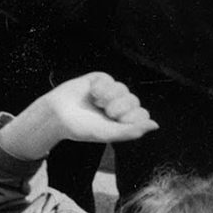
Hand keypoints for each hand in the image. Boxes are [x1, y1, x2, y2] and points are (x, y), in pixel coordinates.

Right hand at [0, 73, 157, 160]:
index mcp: (122, 121)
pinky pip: (109, 79)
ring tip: (96, 102)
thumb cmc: (82, 128)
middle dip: (120, 106)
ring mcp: (108, 92)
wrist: (57, 114)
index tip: (118, 121)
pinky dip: (102, 86)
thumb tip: (155, 125)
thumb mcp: (109, 134)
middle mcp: (117, 106)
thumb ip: (133, 131)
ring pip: (122, 88)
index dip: (133, 116)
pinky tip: (92, 92)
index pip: (142, 115)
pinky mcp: (98, 80)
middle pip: (134, 100)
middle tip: (105, 112)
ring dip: (110, 96)